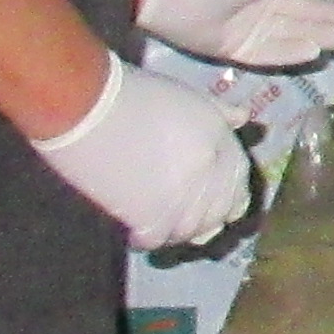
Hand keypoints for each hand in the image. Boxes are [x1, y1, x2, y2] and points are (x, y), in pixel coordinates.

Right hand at [31, 54, 256, 253]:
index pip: (239, 176)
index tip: (220, 201)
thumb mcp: (186, 96)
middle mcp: (209, 173)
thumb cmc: (133, 94)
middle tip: (185, 218)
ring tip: (160, 224)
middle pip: (219, 209)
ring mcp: (182, 197)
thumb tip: (244, 118)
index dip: (231, 191)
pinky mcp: (150, 216)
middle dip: (208, 217)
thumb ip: (219, 113)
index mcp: (220, 141)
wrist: (89, 107)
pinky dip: (147, 239)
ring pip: (191, 230)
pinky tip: (135, 232)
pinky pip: (157, 240)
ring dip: (178, 231)